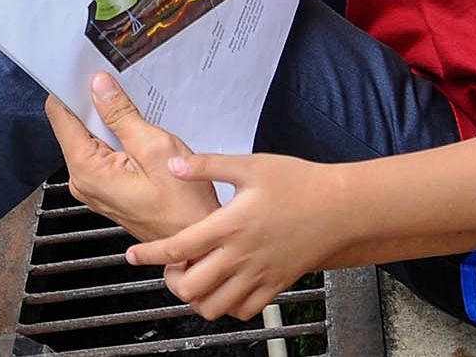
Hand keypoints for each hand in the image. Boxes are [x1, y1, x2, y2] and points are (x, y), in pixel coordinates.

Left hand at [45, 74, 219, 242]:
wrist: (196, 243)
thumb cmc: (183, 206)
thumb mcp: (155, 147)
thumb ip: (121, 114)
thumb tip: (99, 86)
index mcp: (87, 170)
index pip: (60, 115)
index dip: (72, 88)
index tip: (85, 69)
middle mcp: (83, 182)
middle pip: (76, 125)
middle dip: (95, 104)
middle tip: (121, 87)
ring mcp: (95, 188)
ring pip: (92, 138)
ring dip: (111, 122)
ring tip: (137, 115)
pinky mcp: (109, 190)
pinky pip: (105, 154)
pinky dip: (119, 139)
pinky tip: (140, 137)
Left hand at [126, 152, 353, 320]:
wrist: (342, 207)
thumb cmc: (300, 183)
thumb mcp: (251, 165)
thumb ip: (208, 165)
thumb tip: (174, 165)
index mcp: (230, 224)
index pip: (177, 247)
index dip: (148, 255)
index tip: (133, 255)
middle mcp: (241, 255)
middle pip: (190, 286)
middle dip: (170, 281)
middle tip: (171, 266)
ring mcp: (259, 274)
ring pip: (214, 306)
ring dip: (197, 297)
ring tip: (195, 279)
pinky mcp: (276, 285)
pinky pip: (244, 311)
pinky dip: (228, 306)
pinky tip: (225, 287)